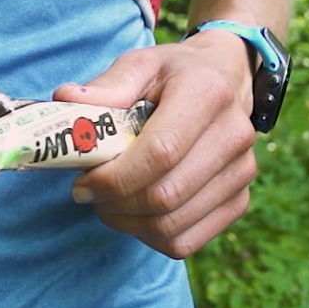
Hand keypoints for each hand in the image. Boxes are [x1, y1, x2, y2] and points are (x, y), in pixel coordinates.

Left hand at [53, 30, 257, 258]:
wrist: (225, 81)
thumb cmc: (173, 76)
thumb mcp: (140, 66)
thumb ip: (106, 87)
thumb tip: (65, 101)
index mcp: (208, 93)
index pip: (161, 152)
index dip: (114, 177)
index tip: (82, 180)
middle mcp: (234, 135)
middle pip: (165, 196)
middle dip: (114, 202)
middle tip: (88, 191)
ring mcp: (242, 172)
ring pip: (171, 226)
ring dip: (127, 223)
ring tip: (109, 201)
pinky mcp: (239, 201)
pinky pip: (185, 242)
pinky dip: (149, 237)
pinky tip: (135, 214)